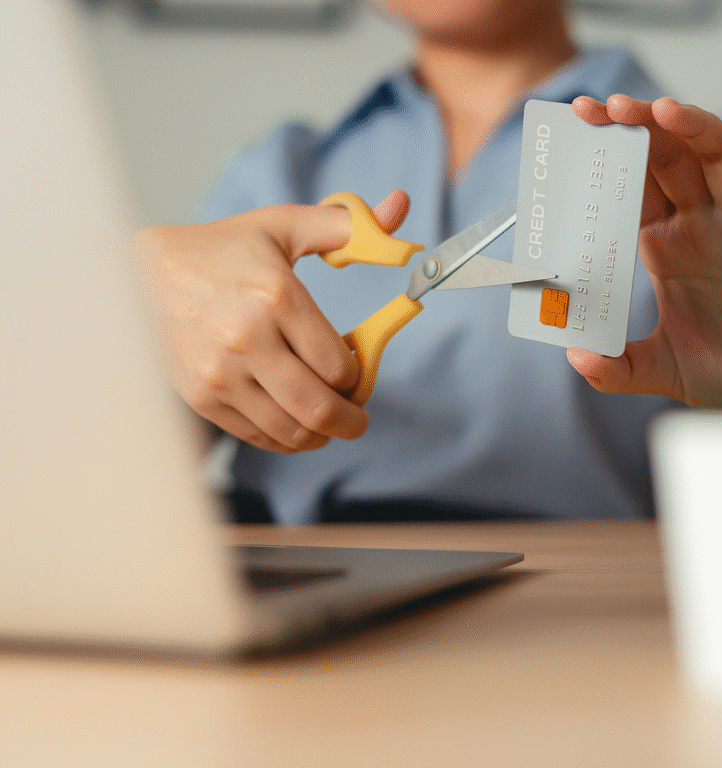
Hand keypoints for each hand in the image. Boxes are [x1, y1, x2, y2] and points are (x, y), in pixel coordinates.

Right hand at [136, 190, 409, 451]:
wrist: (144, 272)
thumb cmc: (226, 249)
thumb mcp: (286, 227)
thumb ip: (350, 226)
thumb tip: (399, 207)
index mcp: (276, 296)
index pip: (340, 366)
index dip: (359, 374)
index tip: (358, 370)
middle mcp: (246, 338)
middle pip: (318, 408)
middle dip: (351, 421)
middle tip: (358, 418)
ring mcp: (220, 372)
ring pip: (290, 430)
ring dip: (321, 435)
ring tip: (327, 421)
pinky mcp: (201, 396)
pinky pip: (258, 436)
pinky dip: (285, 438)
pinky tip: (293, 422)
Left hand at [568, 95, 721, 406]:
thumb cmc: (719, 372)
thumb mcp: (656, 369)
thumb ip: (615, 368)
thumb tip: (576, 356)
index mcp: (664, 242)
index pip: (632, 181)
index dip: (610, 150)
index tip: (580, 122)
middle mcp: (700, 224)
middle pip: (670, 156)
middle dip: (641, 125)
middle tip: (608, 107)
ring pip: (718, 159)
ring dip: (693, 128)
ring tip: (661, 110)